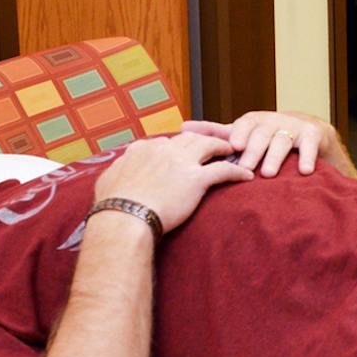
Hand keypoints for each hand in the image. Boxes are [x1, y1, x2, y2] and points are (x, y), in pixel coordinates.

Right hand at [94, 133, 250, 232]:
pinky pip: (224, 170)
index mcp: (143, 148)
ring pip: (209, 146)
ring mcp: (182, 162)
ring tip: (235, 151)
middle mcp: (164, 149)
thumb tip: (117, 170)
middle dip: (205, 139)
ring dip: (223, 147)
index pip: (167, 142)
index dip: (178, 146)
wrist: (124, 217)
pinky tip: (247, 176)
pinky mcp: (196, 179)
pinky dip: (237, 171)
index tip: (185, 151)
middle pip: (191, 138)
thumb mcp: (109, 180)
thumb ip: (118, 170)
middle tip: (216, 143)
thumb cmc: (112, 206)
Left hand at [183, 111, 356, 179]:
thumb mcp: (241, 132)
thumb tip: (182, 128)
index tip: (233, 147)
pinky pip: (310, 146)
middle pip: (262, 134)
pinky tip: (303, 171)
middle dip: (254, 150)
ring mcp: (293, 127)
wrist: (307, 132)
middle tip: (246, 167)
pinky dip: (306, 157)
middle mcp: (273, 121)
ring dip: (275, 156)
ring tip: (268, 173)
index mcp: (253, 121)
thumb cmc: (266, 136)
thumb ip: (215, 133)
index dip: (239, 135)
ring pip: (283, 140)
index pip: (244, 126)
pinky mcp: (313, 136)